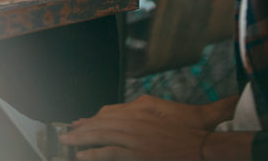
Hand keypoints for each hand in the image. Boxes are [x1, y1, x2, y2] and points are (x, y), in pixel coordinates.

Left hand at [61, 95, 236, 159]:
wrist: (202, 146)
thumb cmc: (185, 132)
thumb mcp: (162, 115)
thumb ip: (142, 114)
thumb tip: (129, 115)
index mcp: (138, 112)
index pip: (107, 114)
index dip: (91, 119)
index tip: (80, 123)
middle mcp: (133, 122)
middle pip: (100, 123)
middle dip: (81, 128)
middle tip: (65, 133)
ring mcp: (134, 138)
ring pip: (101, 136)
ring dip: (81, 139)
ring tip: (67, 142)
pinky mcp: (138, 153)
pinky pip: (110, 152)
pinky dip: (94, 153)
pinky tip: (82, 155)